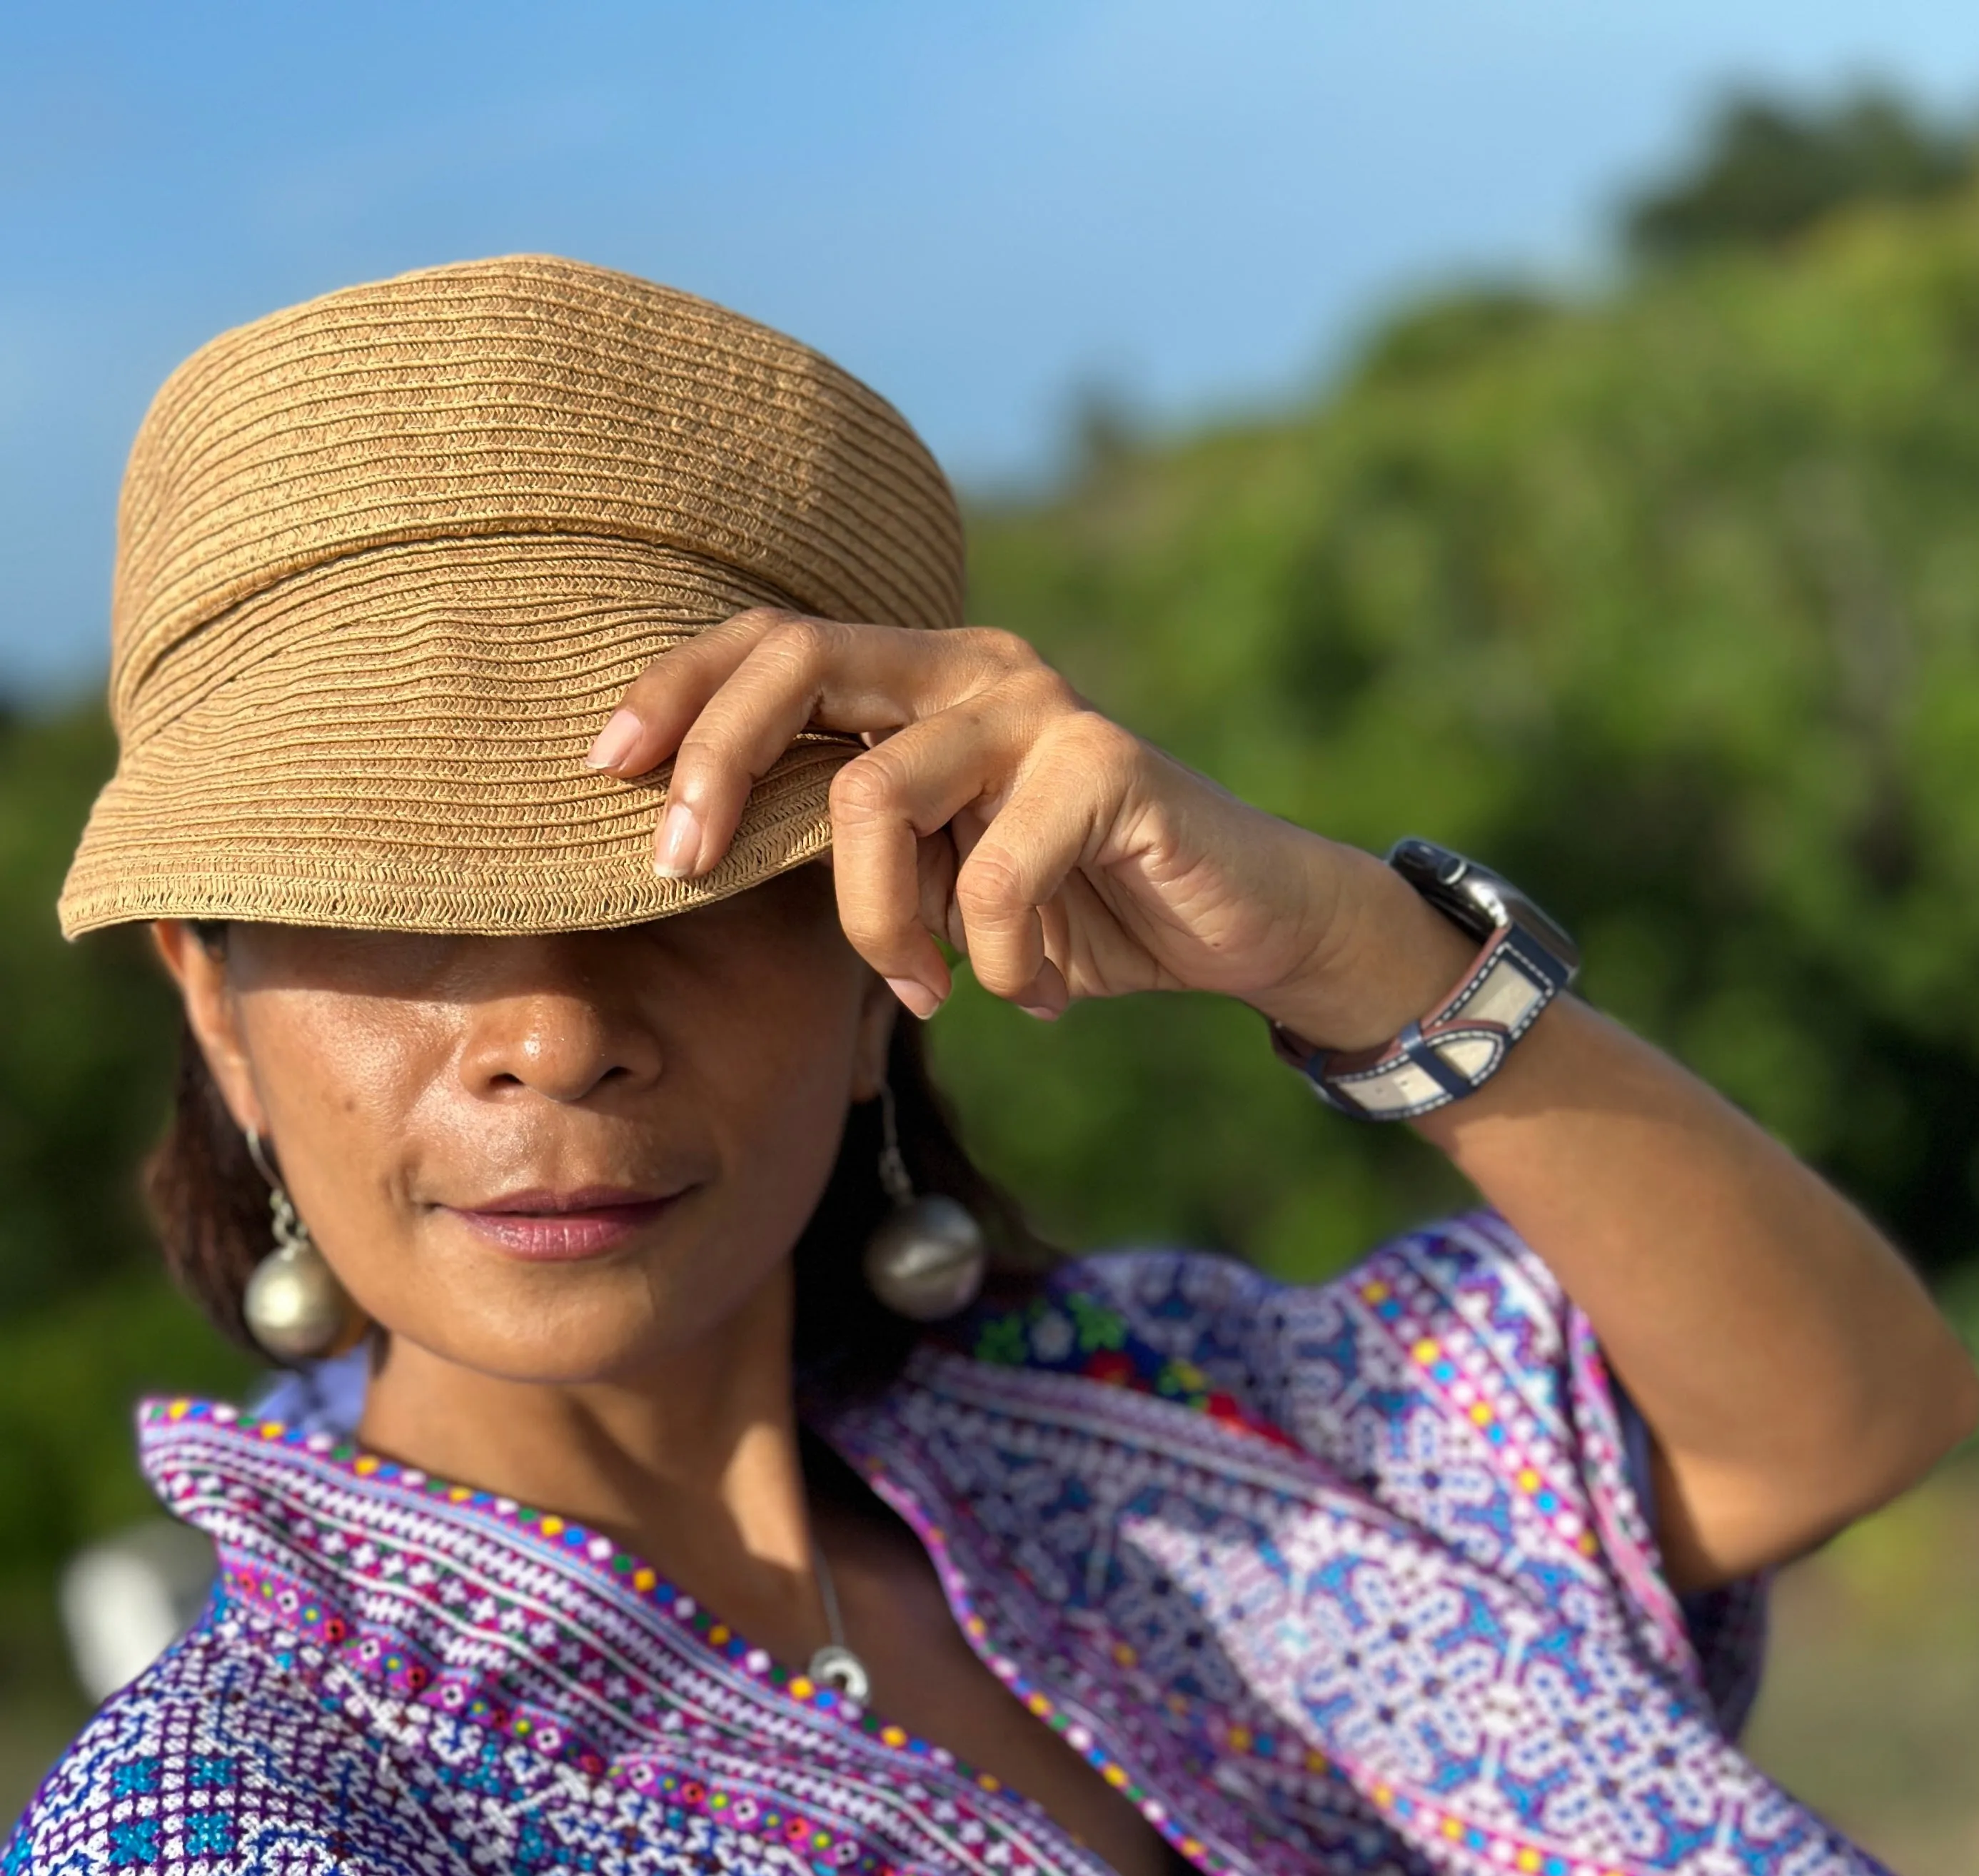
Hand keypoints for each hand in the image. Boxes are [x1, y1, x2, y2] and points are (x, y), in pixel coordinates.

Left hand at [585, 614, 1473, 1048]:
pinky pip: (995, 872)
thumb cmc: (1077, 910)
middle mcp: (973, 667)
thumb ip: (851, 852)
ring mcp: (1040, 707)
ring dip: (875, 922)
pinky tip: (1032, 994)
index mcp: (922, 679)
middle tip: (677, 867)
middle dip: (715, 762)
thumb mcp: (937, 880)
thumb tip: (701, 864)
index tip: (600, 768)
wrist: (1243, 927)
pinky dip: (996, 957)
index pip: (774, 643)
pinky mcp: (1107, 764)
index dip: (678, 691)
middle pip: (800, 661)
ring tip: (920, 988)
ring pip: (876, 794)